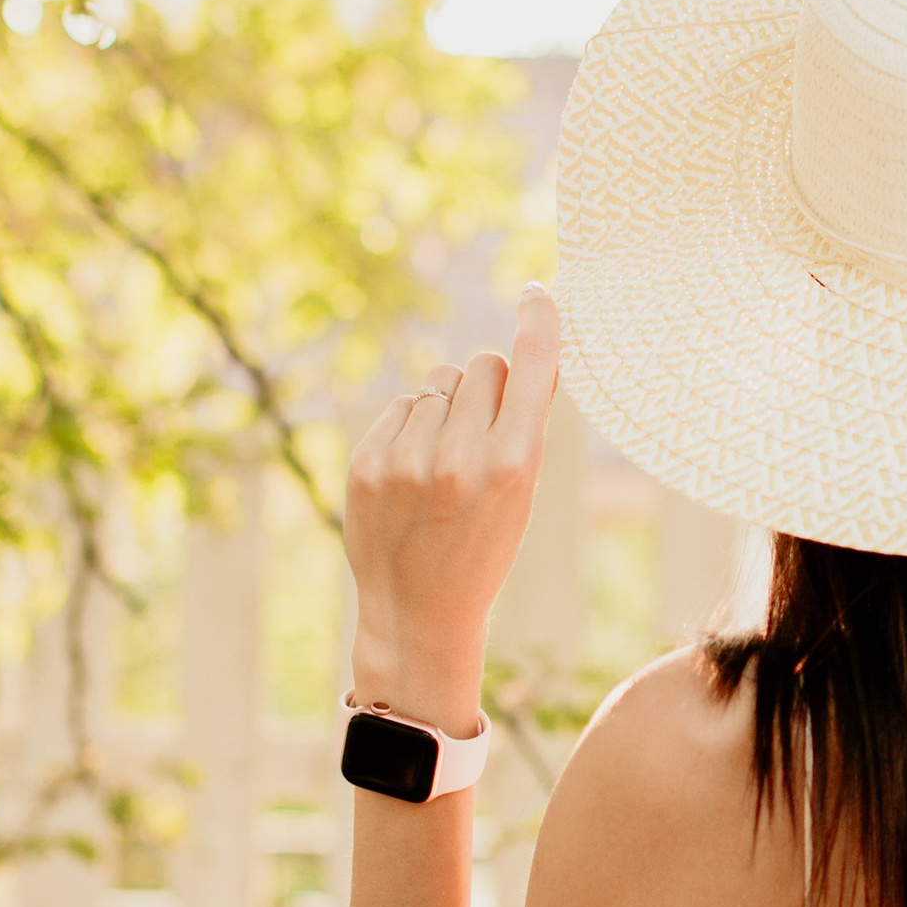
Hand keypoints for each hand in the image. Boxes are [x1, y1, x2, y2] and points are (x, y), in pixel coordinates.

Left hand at [345, 285, 559, 726]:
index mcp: (511, 466)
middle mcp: (458, 457)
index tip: (540, 294)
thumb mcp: (521, 494)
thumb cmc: (484, 548)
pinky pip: (401, 406)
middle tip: (486, 429)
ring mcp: (406, 460)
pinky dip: (411, 427)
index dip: (540, 325)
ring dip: (446, 409)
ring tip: (443, 463)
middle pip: (483, 366)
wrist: (420, 612)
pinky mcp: (367, 463)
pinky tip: (413, 470)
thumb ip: (524, 427)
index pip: (531, 370)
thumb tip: (531, 357)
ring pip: (438, 384)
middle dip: (490, 385)